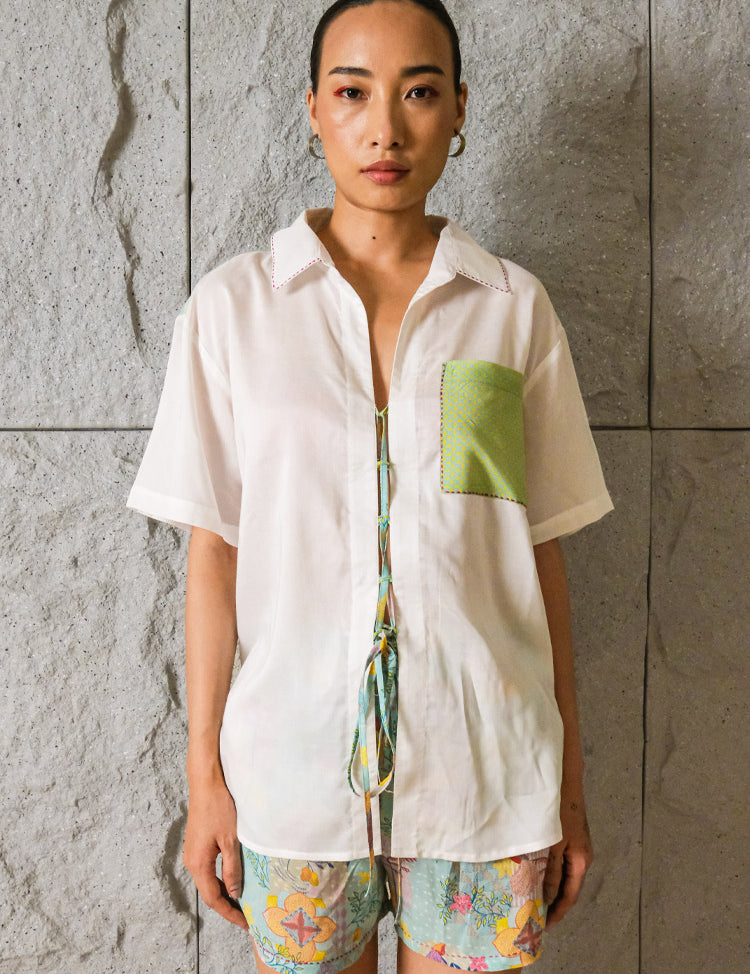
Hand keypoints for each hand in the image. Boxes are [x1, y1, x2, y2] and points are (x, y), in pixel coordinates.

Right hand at [182, 773, 247, 928]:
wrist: (206, 784)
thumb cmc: (219, 809)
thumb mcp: (230, 840)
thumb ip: (232, 869)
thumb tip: (234, 893)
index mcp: (198, 864)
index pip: (213, 899)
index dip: (229, 914)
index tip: (245, 924)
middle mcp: (191, 862)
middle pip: (208, 893)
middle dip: (226, 906)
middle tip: (246, 916)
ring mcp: (192, 853)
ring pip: (207, 881)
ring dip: (223, 893)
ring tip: (241, 901)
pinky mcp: (196, 845)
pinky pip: (207, 870)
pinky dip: (219, 880)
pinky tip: (232, 879)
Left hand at [542, 791, 593, 927]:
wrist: (565, 781)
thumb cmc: (559, 812)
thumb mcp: (554, 844)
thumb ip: (552, 871)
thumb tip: (548, 898)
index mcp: (581, 861)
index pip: (570, 895)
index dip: (558, 912)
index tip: (544, 926)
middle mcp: (581, 856)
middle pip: (567, 886)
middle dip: (553, 901)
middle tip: (534, 915)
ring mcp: (574, 845)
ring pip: (562, 873)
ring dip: (549, 885)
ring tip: (531, 897)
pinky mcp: (567, 835)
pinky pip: (558, 860)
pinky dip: (548, 870)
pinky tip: (534, 871)